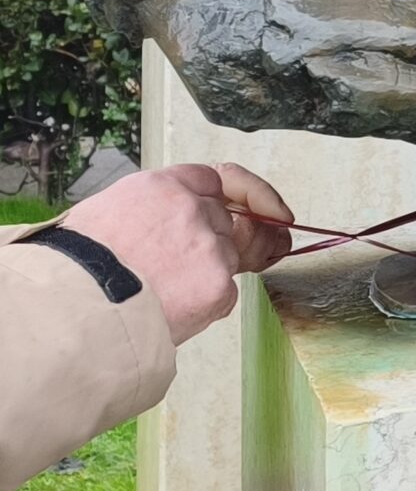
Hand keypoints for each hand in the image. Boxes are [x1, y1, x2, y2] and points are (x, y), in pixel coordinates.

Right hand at [58, 162, 293, 343]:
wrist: (71, 311)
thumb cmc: (77, 268)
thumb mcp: (106, 214)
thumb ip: (151, 209)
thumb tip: (169, 220)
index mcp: (160, 187)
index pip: (219, 179)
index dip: (248, 195)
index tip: (270, 210)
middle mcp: (191, 210)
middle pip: (230, 223)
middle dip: (228, 243)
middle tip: (225, 261)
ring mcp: (209, 247)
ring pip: (229, 258)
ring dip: (209, 276)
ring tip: (169, 293)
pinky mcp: (217, 285)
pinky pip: (224, 293)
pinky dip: (206, 305)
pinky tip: (173, 310)